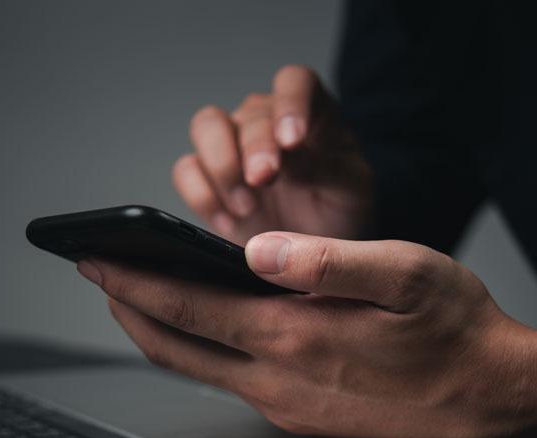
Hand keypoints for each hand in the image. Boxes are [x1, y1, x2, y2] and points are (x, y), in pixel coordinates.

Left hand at [77, 233, 536, 437]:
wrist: (493, 400)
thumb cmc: (455, 330)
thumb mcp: (403, 273)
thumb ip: (325, 259)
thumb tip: (259, 250)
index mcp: (293, 336)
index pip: (186, 307)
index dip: (134, 282)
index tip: (96, 259)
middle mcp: (278, 380)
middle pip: (175, 347)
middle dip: (129, 310)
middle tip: (101, 277)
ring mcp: (286, 406)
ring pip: (200, 368)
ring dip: (162, 333)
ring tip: (141, 299)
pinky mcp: (301, 420)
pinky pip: (233, 382)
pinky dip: (203, 352)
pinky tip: (208, 330)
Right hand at [173, 65, 372, 245]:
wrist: (315, 256)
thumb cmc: (338, 211)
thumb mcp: (350, 191)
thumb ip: (327, 167)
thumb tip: (288, 154)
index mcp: (312, 114)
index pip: (296, 82)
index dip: (291, 103)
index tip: (292, 140)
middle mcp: (267, 122)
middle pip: (251, 112)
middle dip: (255, 147)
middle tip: (264, 179)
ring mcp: (233, 147)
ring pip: (206, 125)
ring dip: (221, 165)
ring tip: (246, 206)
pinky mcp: (207, 180)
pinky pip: (186, 170)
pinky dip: (203, 196)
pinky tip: (230, 223)